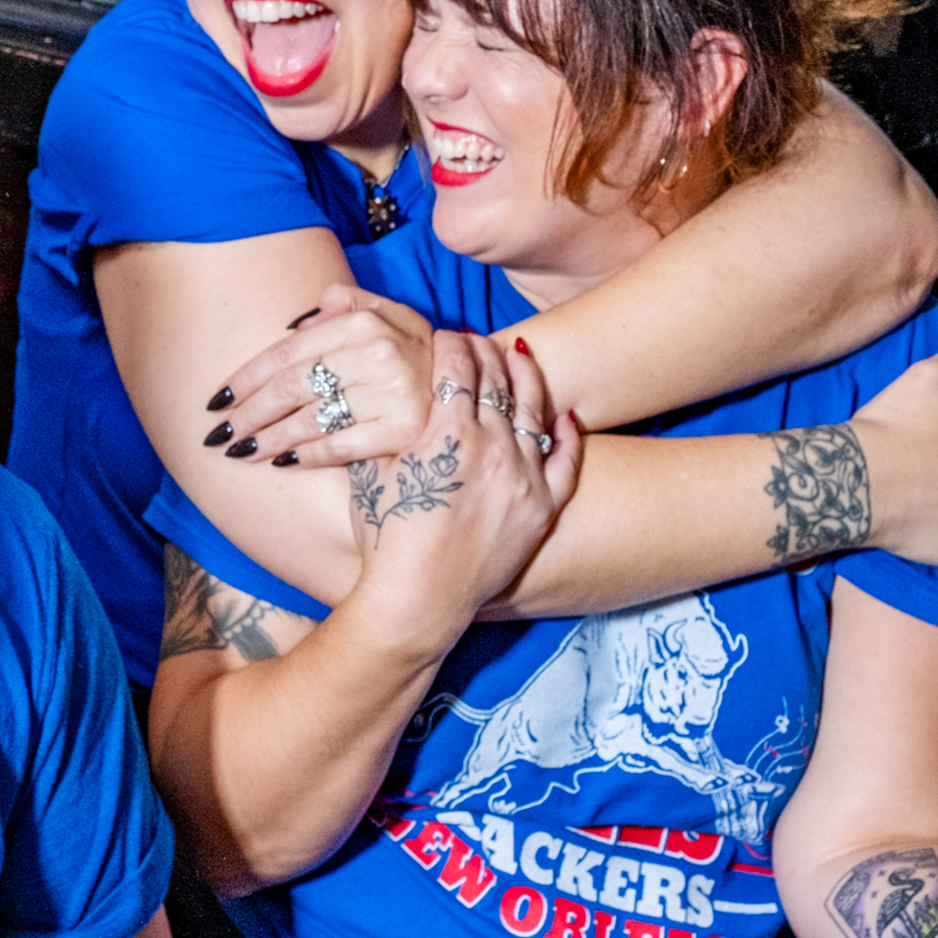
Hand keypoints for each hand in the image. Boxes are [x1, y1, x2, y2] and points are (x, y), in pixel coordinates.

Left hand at [208, 285, 438, 468]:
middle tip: (220, 434)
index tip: (218, 400)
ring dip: (268, 439)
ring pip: (310, 420)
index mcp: (364, 323)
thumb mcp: (387, 314)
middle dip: (249, 414)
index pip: (287, 353)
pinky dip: (307, 456)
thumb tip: (297, 322)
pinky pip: (340, 445)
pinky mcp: (403, 431)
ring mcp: (392, 393)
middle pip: (292, 388)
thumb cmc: (412, 351)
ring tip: (241, 452)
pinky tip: (282, 461)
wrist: (468, 387)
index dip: (248, 377)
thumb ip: (345, 303)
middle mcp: (378, 354)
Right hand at [344, 334, 581, 619]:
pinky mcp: (542, 508)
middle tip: (476, 340)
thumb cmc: (386, 535)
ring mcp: (523, 476)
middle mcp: (492, 445)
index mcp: (448, 431)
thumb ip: (385, 423)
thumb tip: (386, 388)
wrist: (417, 599)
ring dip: (525, 375)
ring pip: (532, 409)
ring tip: (521, 354)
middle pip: (496, 379)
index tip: (442, 338)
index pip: (455, 365)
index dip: (447, 344)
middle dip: (484, 351)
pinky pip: (565, 461)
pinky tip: (566, 415)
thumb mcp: (371, 468)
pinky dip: (566, 434)